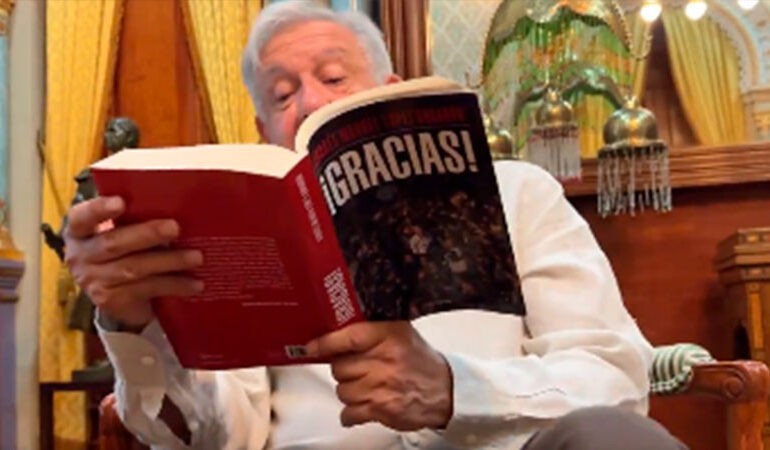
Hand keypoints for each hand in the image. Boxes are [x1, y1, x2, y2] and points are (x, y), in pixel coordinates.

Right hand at [63, 196, 203, 328]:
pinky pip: (147, 289)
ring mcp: (94, 280)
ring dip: (169, 261)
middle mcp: (81, 255)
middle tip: (175, 227)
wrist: (118, 297)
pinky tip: (195, 283)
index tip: (121, 202)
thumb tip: (177, 205)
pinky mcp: (111, 300)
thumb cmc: (125, 252)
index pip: (82, 217)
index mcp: (80, 230)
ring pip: (134, 268)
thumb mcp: (123, 232)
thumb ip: (135, 218)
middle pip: (113, 242)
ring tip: (196, 257)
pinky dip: (174, 284)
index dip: (99, 209)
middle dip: (147, 234)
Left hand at [305, 322, 452, 430]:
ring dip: (349, 391)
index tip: (312, 346)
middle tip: (356, 368)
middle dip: (344, 369)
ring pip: (342, 390)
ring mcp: (381, 387)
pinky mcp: (381, 410)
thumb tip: (335, 330)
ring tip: (366, 386)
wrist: (446, 391)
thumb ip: (372, 330)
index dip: (325, 343)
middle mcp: (383, 360)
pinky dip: (351, 413)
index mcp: (388, 335)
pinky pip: (349, 413)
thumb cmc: (420, 361)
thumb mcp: (400, 333)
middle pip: (339, 367)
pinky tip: (363, 406)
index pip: (348, 337)